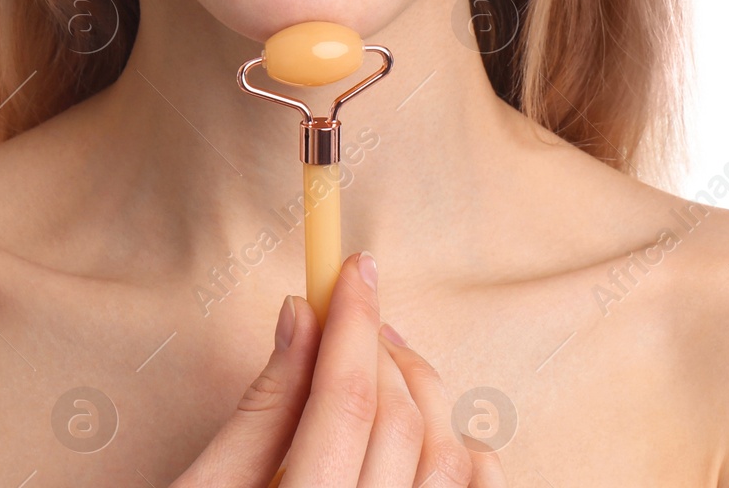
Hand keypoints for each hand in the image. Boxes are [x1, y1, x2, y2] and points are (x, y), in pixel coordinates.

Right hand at [173, 252, 506, 485]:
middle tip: (354, 309)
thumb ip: (261, 410)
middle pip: (402, 423)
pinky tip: (433, 428)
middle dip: (380, 348)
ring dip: (424, 393)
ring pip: (453, 460)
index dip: (351, 322)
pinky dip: (468, 453)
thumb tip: (301, 313)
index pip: (344, 402)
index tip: (351, 268)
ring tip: (383, 363)